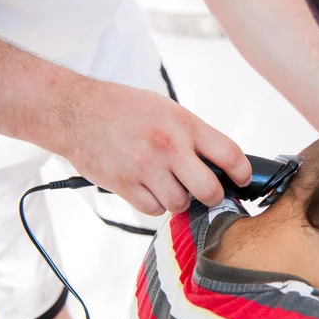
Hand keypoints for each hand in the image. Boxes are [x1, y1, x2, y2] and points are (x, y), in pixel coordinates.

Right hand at [60, 79, 251, 214]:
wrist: (75, 111)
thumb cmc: (124, 108)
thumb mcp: (167, 110)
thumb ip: (193, 135)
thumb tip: (219, 162)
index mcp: (184, 124)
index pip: (230, 154)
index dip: (243, 173)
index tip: (243, 180)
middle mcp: (169, 147)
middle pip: (209, 190)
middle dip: (213, 196)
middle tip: (208, 193)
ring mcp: (146, 168)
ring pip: (180, 204)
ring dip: (179, 200)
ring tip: (169, 185)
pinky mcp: (125, 185)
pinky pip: (153, 210)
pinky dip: (155, 205)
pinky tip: (147, 188)